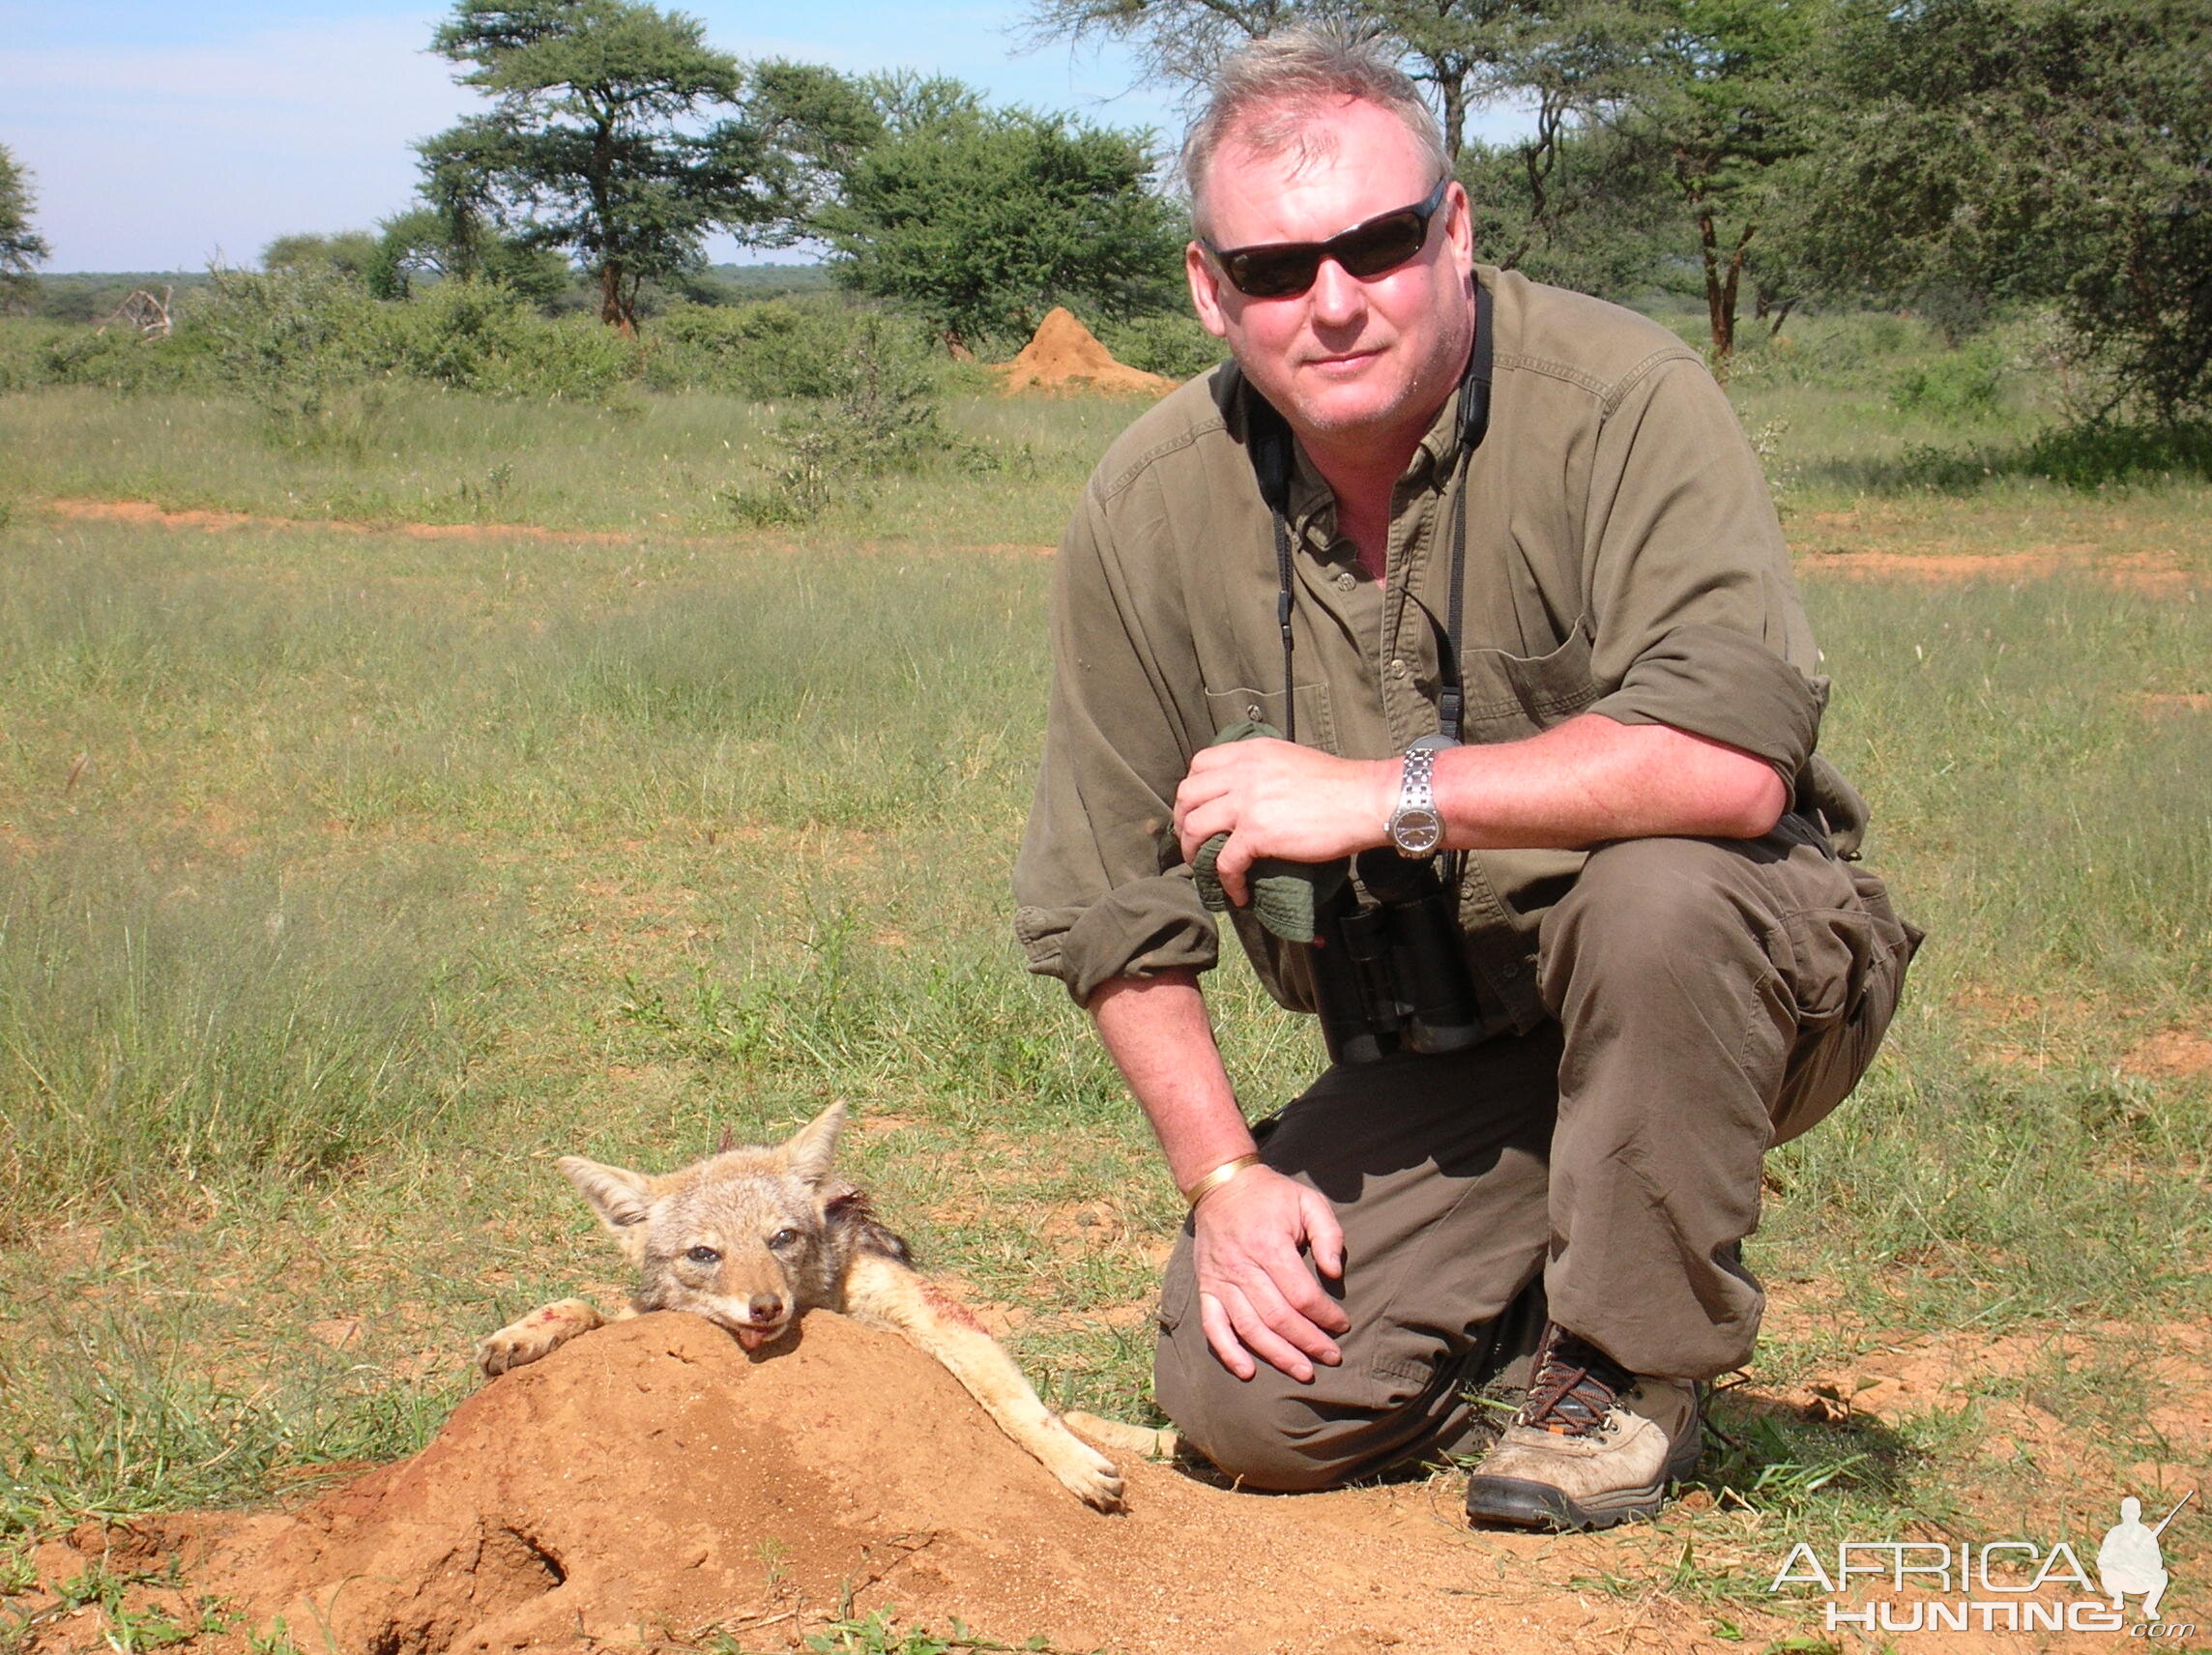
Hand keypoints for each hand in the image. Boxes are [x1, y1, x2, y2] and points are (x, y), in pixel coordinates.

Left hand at [1172, 740, 1394, 905]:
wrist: (1365, 800)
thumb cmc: (1339, 785)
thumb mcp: (1291, 760)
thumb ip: (1262, 770)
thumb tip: (1247, 794)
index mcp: (1251, 753)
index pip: (1200, 763)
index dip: (1192, 789)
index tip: (1196, 808)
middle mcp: (1243, 772)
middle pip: (1188, 794)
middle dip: (1182, 821)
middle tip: (1191, 841)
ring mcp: (1247, 801)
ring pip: (1196, 827)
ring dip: (1193, 852)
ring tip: (1203, 867)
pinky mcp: (1258, 832)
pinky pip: (1226, 862)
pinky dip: (1227, 882)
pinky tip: (1238, 893)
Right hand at [1190, 1163, 1348, 1382]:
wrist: (1222, 1185)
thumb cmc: (1272, 1196)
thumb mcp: (1308, 1201)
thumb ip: (1328, 1235)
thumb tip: (1335, 1274)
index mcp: (1269, 1244)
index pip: (1301, 1294)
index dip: (1325, 1315)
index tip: (1343, 1325)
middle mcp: (1242, 1266)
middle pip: (1278, 1317)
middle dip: (1308, 1342)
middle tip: (1332, 1357)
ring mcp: (1221, 1280)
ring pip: (1250, 1328)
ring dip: (1278, 1355)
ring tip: (1304, 1372)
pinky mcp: (1207, 1288)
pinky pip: (1213, 1326)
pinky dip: (1228, 1352)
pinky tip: (1248, 1371)